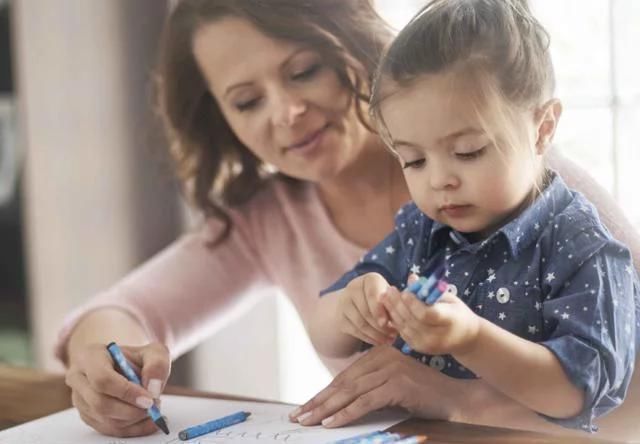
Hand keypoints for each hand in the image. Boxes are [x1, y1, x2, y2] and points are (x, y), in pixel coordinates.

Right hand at [65, 342, 170, 436]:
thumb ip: (157, 365)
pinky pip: (107, 429)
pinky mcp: (86, 415)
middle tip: (154, 407)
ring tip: (153, 410)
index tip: (149, 399)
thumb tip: (153, 389)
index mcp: (89, 356)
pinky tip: (148, 421)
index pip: (102, 379)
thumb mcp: (152, 352)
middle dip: (132, 410)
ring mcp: (79, 399)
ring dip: (133, 420)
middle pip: (100, 403)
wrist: (123, 365)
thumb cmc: (136, 358)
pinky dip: (131, 428)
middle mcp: (78, 378)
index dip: (126, 392)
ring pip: (104, 419)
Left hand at [288, 345, 457, 426]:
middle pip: (343, 383)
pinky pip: (365, 402)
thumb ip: (368, 387)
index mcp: (378, 354)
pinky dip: (346, 413)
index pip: (344, 376)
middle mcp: (382, 357)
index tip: (304, 407)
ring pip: (350, 392)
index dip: (322, 393)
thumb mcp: (391, 386)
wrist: (454, 399)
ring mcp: (390, 369)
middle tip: (298, 416)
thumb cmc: (422, 395)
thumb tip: (337, 403)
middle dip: (318, 401)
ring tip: (308, 421)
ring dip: (326, 409)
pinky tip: (331, 422)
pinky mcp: (397, 384)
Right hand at [337, 273, 396, 345]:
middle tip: (394, 335)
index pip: (372, 294)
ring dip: (376, 334)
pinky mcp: (341, 317)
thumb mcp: (390, 296)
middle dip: (381, 326)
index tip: (387, 323)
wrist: (360, 302)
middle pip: (365, 311)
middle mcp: (353, 287)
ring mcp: (344, 302)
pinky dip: (368, 338)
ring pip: (360, 323)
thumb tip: (401, 314)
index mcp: (369, 279)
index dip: (379, 309)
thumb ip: (395, 303)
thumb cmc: (382, 298)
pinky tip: (379, 341)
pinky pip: (354, 331)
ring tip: (389, 340)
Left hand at [382, 287, 480, 355]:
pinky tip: (389, 309)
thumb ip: (430, 290)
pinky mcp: (419, 348)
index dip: (413, 303)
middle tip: (389, 290)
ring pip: (404, 327)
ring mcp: (427, 344)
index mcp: (449, 321)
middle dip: (398, 304)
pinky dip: (395, 320)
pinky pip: (403, 333)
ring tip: (385, 297)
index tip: (405, 292)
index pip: (427, 314)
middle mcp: (437, 336)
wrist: (466, 339)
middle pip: (412, 320)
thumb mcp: (449, 298)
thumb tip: (411, 278)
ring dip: (392, 311)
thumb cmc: (458, 313)